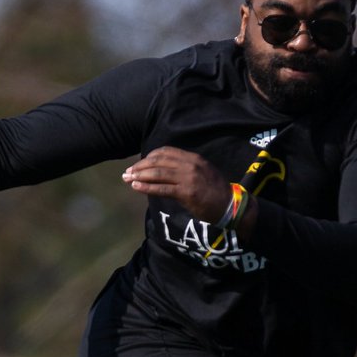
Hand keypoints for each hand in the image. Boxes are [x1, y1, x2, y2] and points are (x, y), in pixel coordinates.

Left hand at [122, 146, 257, 237]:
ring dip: (139, 175)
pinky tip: (136, 187)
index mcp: (193, 158)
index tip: (139, 164)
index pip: (166, 151)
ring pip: (158, 173)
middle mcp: (190, 165)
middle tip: (127, 172)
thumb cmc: (214, 191)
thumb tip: (163, 171)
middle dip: (140, 166)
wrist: (230, 205)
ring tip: (127, 179)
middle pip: (158, 161)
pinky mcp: (187, 193)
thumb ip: (185, 169)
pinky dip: (146, 187)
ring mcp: (189, 178)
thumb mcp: (201, 172)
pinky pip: (162, 188)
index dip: (149, 156)